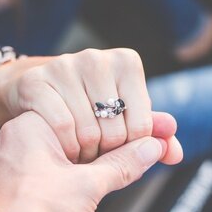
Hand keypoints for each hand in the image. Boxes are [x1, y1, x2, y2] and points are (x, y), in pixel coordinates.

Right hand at [0, 48, 180, 163]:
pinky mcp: (36, 81)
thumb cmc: (90, 104)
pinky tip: (64, 146)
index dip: (131, 148)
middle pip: (116, 132)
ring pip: (89, 133)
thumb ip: (153, 133)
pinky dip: (65, 146)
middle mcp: (96, 58)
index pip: (142, 127)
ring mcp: (63, 66)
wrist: (37, 90)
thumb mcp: (125, 115)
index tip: (119, 147)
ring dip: (86, 153)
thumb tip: (175, 154)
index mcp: (126, 62)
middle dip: (108, 153)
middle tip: (98, 152)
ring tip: (82, 150)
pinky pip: (62, 128)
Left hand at [0, 111, 174, 211]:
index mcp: (34, 125)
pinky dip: (106, 171)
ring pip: (90, 152)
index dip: (128, 117)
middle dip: (131, 136)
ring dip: (122, 154)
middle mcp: (34, 141)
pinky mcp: (46, 188)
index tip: (158, 125)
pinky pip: (82, 171)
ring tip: (157, 150)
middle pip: (94, 130)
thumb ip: (123, 163)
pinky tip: (133, 167)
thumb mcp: (87, 185)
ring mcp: (39, 165)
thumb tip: (152, 147)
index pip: (91, 110)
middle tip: (164, 136)